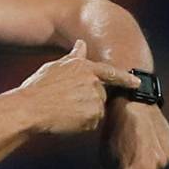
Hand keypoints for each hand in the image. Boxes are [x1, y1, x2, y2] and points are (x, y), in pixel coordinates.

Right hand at [18, 40, 141, 134]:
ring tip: (64, 110)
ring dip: (85, 113)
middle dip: (89, 100)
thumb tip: (81, 43)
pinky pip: (92, 124)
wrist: (30, 108)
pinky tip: (66, 119)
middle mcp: (94, 82)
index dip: (125, 78)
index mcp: (85, 67)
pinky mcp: (93, 117)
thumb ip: (74, 56)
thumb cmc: (38, 87)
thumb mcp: (56, 66)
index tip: (137, 82)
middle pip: (101, 95)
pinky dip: (82, 125)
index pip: (111, 72)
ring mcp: (95, 100)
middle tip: (66, 102)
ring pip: (97, 110)